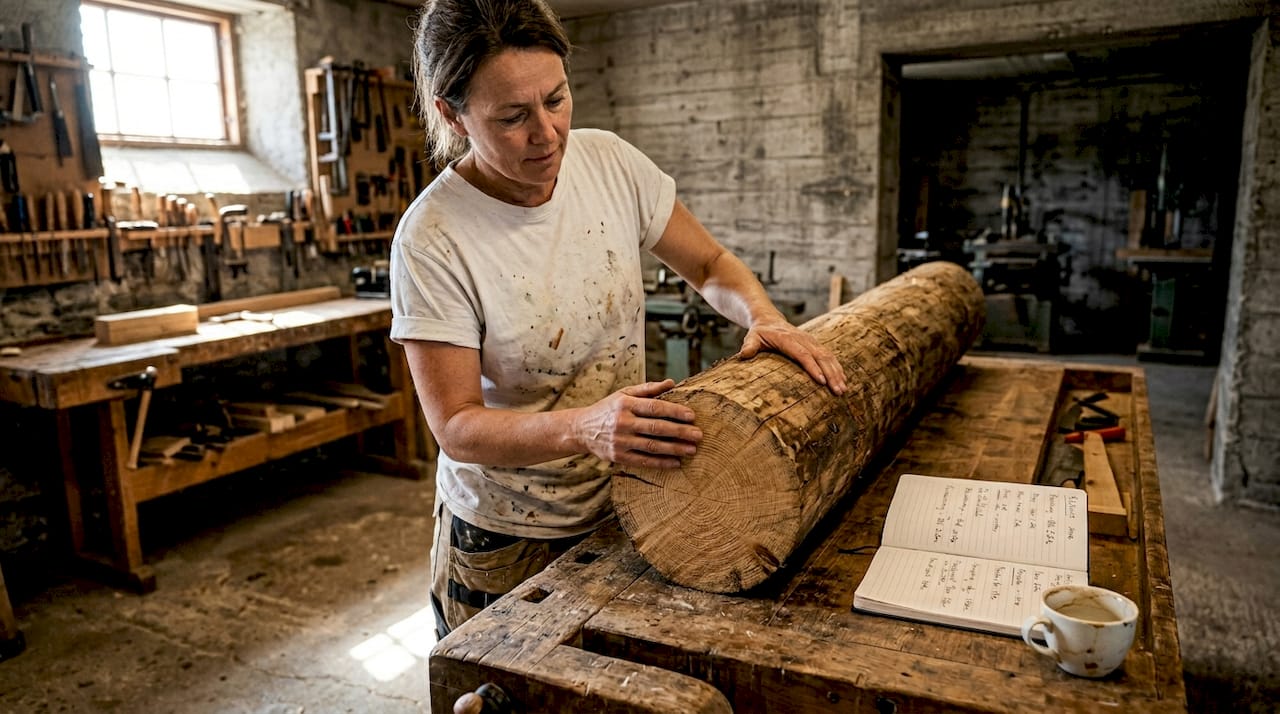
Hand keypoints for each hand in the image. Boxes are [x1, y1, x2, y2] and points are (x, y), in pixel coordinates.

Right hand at [573, 379, 701, 468]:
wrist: (581, 429)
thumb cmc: (608, 408)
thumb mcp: (624, 393)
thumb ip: (648, 389)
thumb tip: (672, 382)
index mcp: (625, 404)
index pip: (655, 407)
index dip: (675, 411)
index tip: (692, 416)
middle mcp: (622, 422)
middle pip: (656, 428)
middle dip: (680, 432)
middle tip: (698, 435)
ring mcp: (620, 441)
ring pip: (652, 446)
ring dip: (674, 449)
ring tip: (691, 450)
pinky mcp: (618, 456)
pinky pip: (644, 461)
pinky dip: (661, 463)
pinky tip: (676, 462)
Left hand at [737, 318, 846, 394]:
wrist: (769, 320)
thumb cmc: (760, 333)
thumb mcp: (752, 337)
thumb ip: (749, 346)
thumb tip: (744, 354)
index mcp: (788, 339)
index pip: (802, 354)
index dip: (813, 367)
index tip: (821, 381)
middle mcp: (803, 339)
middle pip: (820, 357)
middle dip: (830, 375)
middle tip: (837, 391)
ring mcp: (811, 342)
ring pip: (828, 357)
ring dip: (837, 373)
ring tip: (843, 390)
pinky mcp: (815, 345)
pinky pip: (829, 356)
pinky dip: (837, 368)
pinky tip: (843, 380)